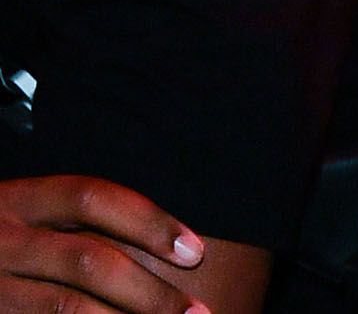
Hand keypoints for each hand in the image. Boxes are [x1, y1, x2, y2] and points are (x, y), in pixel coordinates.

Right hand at [0, 175, 207, 313]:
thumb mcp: (26, 215)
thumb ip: (79, 224)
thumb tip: (174, 248)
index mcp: (17, 200)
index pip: (90, 198)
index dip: (148, 221)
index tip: (196, 250)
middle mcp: (0, 240)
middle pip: (86, 261)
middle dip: (149, 292)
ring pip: (63, 307)